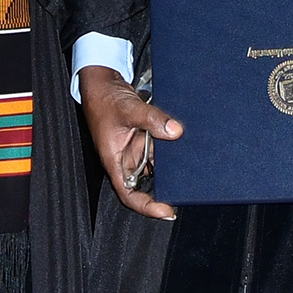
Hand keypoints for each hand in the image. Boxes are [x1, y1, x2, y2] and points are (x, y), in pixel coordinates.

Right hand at [79, 66, 179, 220]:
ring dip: (171, 165)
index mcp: (114, 160)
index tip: (167, 211)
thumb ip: (152, 119)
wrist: (102, 82)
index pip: (129, 194)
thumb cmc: (103, 99)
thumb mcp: (128, 109)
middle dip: (166, 186)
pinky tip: (183, 144)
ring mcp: (135, 148)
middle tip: (187, 188)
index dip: (147, 207)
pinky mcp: (142, 138)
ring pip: (156, 165)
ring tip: (190, 164)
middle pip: (147, 182)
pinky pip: (159, 148)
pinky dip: (170, 147)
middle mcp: (125, 158)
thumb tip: (175, 131)